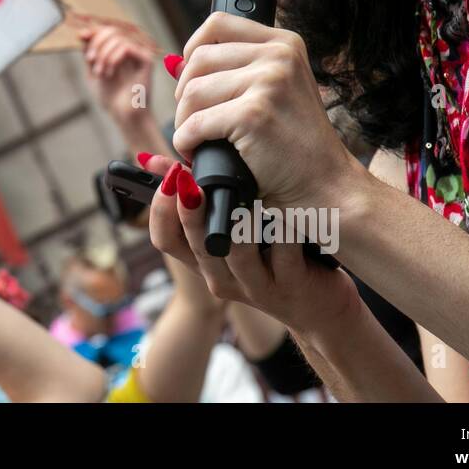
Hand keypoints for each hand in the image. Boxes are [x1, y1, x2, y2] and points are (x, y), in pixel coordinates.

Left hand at [80, 25, 154, 127]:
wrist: (124, 115)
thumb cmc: (110, 97)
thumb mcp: (93, 71)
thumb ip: (90, 53)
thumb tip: (83, 33)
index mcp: (119, 51)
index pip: (107, 31)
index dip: (93, 31)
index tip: (80, 36)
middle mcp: (131, 49)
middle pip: (112, 31)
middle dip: (97, 43)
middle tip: (90, 60)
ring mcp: (139, 54)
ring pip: (118, 38)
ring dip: (104, 55)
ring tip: (99, 73)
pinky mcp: (146, 61)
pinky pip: (128, 47)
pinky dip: (114, 57)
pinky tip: (110, 72)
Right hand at [141, 153, 360, 337]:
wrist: (315, 308)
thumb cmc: (267, 260)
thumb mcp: (226, 235)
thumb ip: (193, 199)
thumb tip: (153, 161)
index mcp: (204, 261)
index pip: (165, 240)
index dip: (159, 212)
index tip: (168, 180)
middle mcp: (222, 277)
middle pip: (198, 247)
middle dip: (190, 213)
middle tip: (189, 181)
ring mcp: (256, 284)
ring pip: (238, 254)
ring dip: (238, 223)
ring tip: (241, 197)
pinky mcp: (290, 284)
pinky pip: (285, 252)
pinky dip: (284, 229)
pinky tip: (285, 211)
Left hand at [170, 11, 359, 210]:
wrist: (324, 184)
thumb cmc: (294, 143)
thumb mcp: (276, 89)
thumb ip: (237, 69)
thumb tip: (174, 62)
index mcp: (284, 43)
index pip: (219, 23)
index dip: (193, 48)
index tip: (190, 76)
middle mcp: (279, 56)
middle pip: (199, 59)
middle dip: (185, 93)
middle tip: (194, 119)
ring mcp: (268, 82)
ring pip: (193, 91)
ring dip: (184, 121)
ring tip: (197, 140)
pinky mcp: (254, 115)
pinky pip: (196, 123)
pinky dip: (186, 142)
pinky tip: (195, 152)